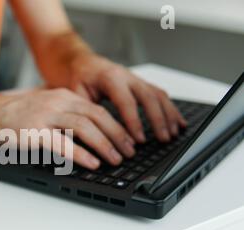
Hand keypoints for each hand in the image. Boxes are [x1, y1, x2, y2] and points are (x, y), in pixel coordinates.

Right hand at [0, 89, 136, 168]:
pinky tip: (92, 163)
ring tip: (115, 159)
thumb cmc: (17, 115)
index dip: (116, 125)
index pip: (98, 109)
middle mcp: (58, 102)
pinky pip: (64, 143)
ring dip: (104, 145)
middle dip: (117, 135)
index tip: (127, 139)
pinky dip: (81, 154)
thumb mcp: (47, 108)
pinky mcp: (36, 131)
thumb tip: (90, 133)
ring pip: (85, 128)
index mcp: (64, 96)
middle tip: (129, 151)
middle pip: (97, 116)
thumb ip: (67, 116)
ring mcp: (47, 116)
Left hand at [65, 54, 186, 142]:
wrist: (81, 64)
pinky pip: (160, 95)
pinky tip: (178, 123)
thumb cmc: (78, 79)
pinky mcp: (141, 84)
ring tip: (173, 134)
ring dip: (168, 115)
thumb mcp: (76, 94)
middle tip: (163, 140)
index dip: (134, 122)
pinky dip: (171, 110)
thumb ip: (86, 111)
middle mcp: (127, 76)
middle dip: (158, 120)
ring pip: (158, 95)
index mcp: (110, 77)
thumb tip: (93, 134)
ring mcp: (136, 79)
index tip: (138, 140)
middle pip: (149, 97)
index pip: (126, 101)